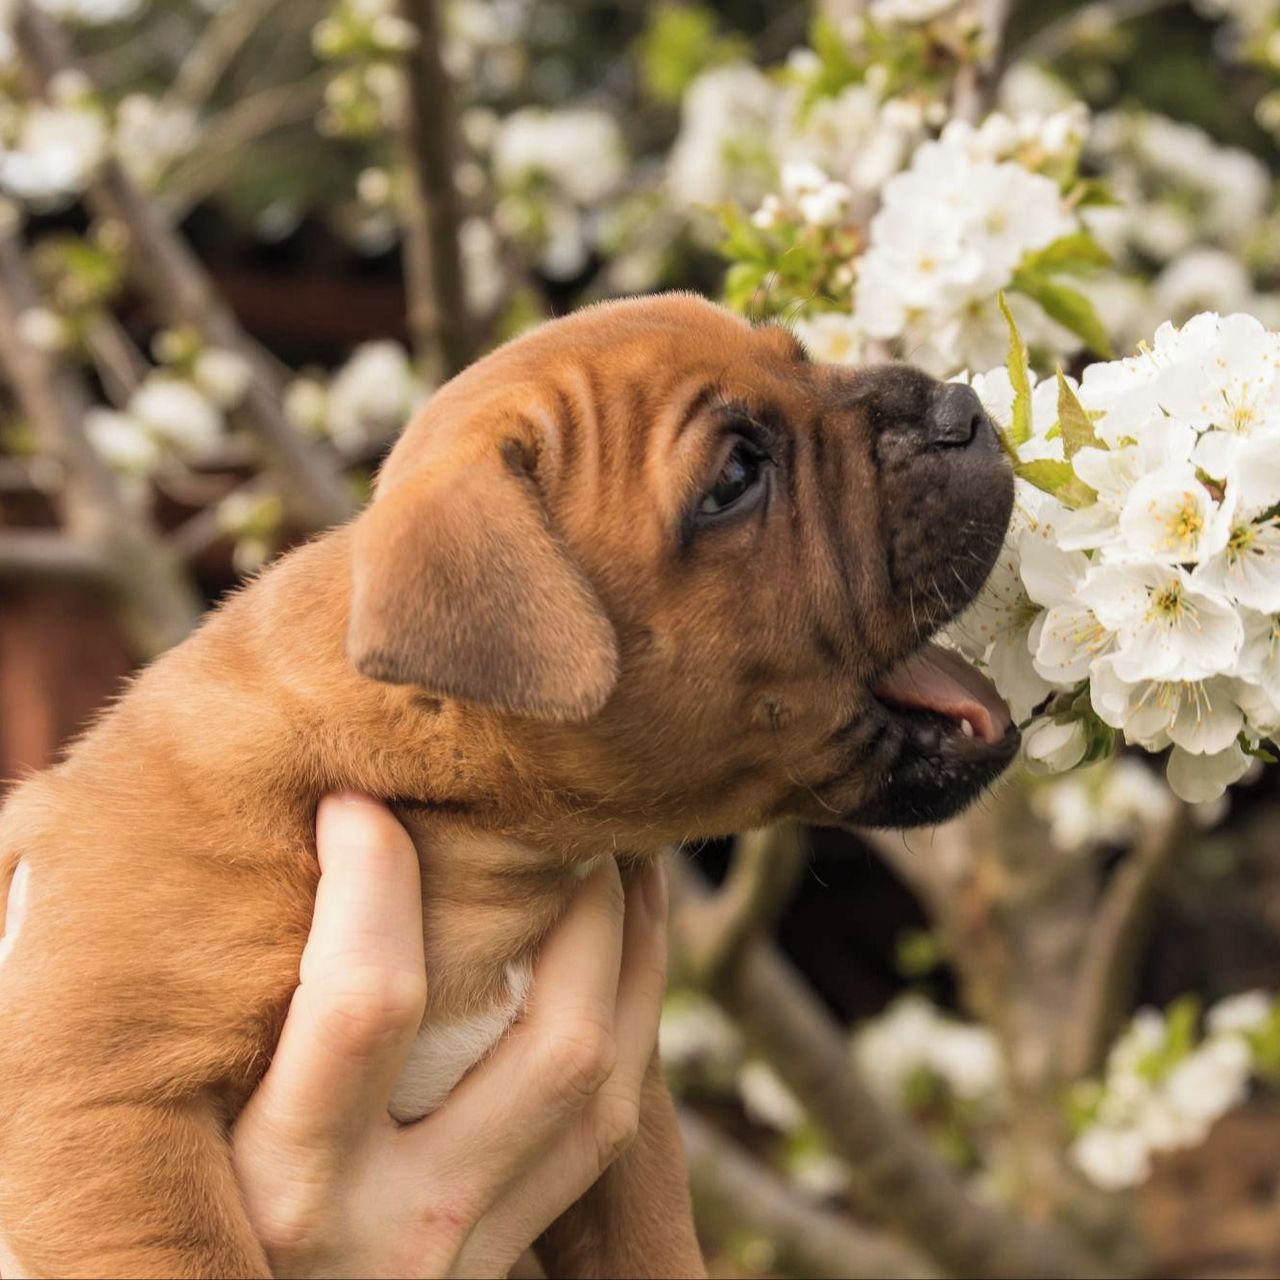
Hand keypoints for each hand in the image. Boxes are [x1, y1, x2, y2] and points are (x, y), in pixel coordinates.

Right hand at [231, 793, 668, 1278]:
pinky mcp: (513, 1250)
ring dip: (628, 948)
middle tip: (552, 816)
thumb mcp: (185, 1136)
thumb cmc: (189, 1214)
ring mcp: (474, 1244)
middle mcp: (400, 1225)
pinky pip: (610, 1122)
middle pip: (548, 1042)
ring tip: (617, 857)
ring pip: (602, 1078)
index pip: (365, 1004)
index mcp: (289, 1185)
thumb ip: (233, 1026)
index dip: (373, 876)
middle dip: (573, 906)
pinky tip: (626, 941)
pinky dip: (634, 1012)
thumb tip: (282, 839)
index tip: (356, 798)